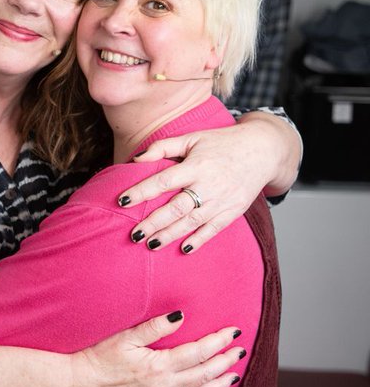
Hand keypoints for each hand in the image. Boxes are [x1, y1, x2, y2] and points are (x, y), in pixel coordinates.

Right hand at [72, 311, 243, 386]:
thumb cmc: (99, 359)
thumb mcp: (125, 337)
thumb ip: (155, 327)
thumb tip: (181, 316)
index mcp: (159, 366)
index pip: (199, 352)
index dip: (219, 341)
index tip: (233, 331)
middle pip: (205, 373)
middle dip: (225, 360)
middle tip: (240, 350)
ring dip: (220, 383)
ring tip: (235, 372)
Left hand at [118, 120, 279, 252]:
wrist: (262, 151)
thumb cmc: (221, 143)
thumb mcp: (193, 138)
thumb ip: (163, 147)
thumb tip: (136, 159)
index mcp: (197, 165)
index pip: (164, 180)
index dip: (142, 191)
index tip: (122, 200)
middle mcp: (209, 185)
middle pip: (177, 207)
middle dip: (154, 222)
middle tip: (134, 234)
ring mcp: (222, 200)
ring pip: (192, 222)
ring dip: (171, 235)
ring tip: (150, 244)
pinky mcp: (233, 211)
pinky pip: (214, 229)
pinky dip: (199, 240)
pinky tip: (184, 249)